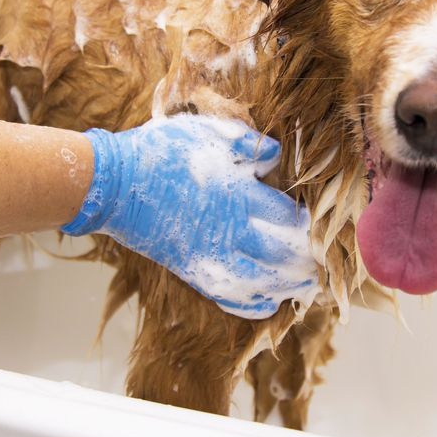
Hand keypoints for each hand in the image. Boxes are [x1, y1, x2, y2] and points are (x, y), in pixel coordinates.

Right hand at [62, 115, 317, 318]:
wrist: (114, 182)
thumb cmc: (159, 151)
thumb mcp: (205, 132)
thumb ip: (245, 143)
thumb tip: (276, 155)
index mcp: (236, 192)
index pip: (284, 215)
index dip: (303, 222)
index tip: (314, 224)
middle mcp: (228, 228)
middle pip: (277, 252)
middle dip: (304, 260)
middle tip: (322, 265)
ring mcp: (208, 253)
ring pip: (258, 280)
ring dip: (285, 286)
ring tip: (306, 289)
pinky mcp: (189, 268)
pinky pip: (226, 295)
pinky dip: (250, 304)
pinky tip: (268, 305)